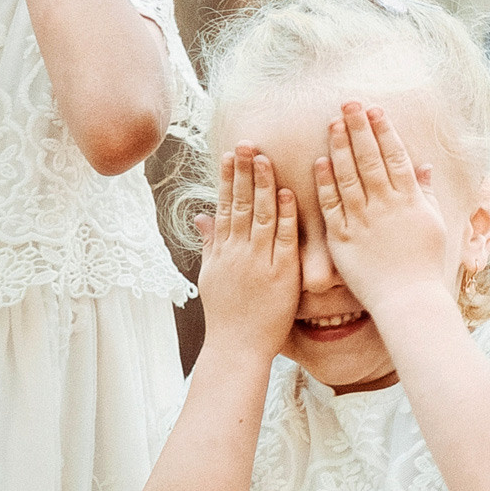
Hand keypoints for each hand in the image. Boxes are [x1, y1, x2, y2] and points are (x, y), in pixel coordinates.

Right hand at [197, 146, 299, 357]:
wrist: (237, 347)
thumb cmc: (228, 313)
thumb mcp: (211, 275)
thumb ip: (211, 242)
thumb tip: (201, 216)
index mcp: (221, 251)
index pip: (223, 206)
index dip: (227, 178)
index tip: (229, 153)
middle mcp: (237, 252)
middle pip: (239, 204)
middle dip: (244, 172)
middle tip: (247, 143)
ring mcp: (258, 262)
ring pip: (260, 216)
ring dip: (263, 185)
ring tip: (265, 157)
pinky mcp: (280, 274)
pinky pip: (284, 239)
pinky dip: (286, 215)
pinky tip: (288, 193)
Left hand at [313, 102, 457, 322]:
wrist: (408, 300)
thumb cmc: (424, 264)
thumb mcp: (434, 223)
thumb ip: (425, 193)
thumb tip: (424, 166)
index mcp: (409, 200)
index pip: (395, 156)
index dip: (384, 131)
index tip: (374, 109)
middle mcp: (386, 205)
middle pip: (370, 158)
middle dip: (359, 128)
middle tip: (348, 102)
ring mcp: (363, 221)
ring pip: (349, 176)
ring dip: (340, 146)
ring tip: (332, 122)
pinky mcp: (343, 239)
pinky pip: (332, 206)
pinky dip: (325, 183)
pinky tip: (319, 162)